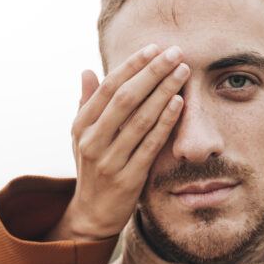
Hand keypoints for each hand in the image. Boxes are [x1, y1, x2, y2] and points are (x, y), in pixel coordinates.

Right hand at [45, 44, 188, 240]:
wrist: (91, 214)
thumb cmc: (92, 168)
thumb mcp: (81, 137)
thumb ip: (86, 104)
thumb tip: (87, 71)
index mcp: (82, 125)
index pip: (109, 87)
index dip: (132, 65)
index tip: (154, 48)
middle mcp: (92, 141)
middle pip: (125, 98)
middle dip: (152, 72)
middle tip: (176, 52)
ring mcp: (109, 161)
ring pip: (140, 119)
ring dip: (164, 92)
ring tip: (182, 72)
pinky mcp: (128, 179)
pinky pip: (150, 145)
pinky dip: (165, 122)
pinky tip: (179, 103)